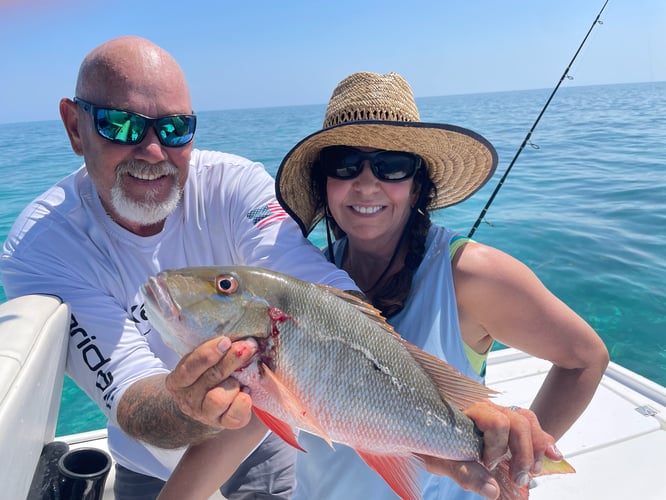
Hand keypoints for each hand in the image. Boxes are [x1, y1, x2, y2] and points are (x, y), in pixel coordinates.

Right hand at [165, 336, 257, 428]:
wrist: (204, 404)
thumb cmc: (206, 374)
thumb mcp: (201, 362)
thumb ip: (214, 351)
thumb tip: (238, 337)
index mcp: (178, 380)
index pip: (189, 367)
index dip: (208, 354)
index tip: (226, 340)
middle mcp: (188, 399)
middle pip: (211, 377)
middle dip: (232, 360)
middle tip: (249, 347)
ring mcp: (204, 414)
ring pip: (219, 398)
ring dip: (234, 384)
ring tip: (241, 378)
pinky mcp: (223, 423)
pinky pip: (235, 416)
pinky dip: (244, 402)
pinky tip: (246, 392)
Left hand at [419, 401, 562, 498]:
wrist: (419, 427)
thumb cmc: (427, 439)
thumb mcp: (439, 458)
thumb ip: (464, 472)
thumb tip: (493, 491)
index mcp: (466, 410)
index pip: (496, 422)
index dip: (497, 447)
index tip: (487, 464)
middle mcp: (484, 406)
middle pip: (517, 421)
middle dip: (523, 452)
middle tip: (519, 477)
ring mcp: (496, 412)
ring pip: (526, 420)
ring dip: (536, 447)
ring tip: (535, 470)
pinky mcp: (504, 422)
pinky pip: (528, 423)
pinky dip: (542, 439)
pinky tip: (554, 455)